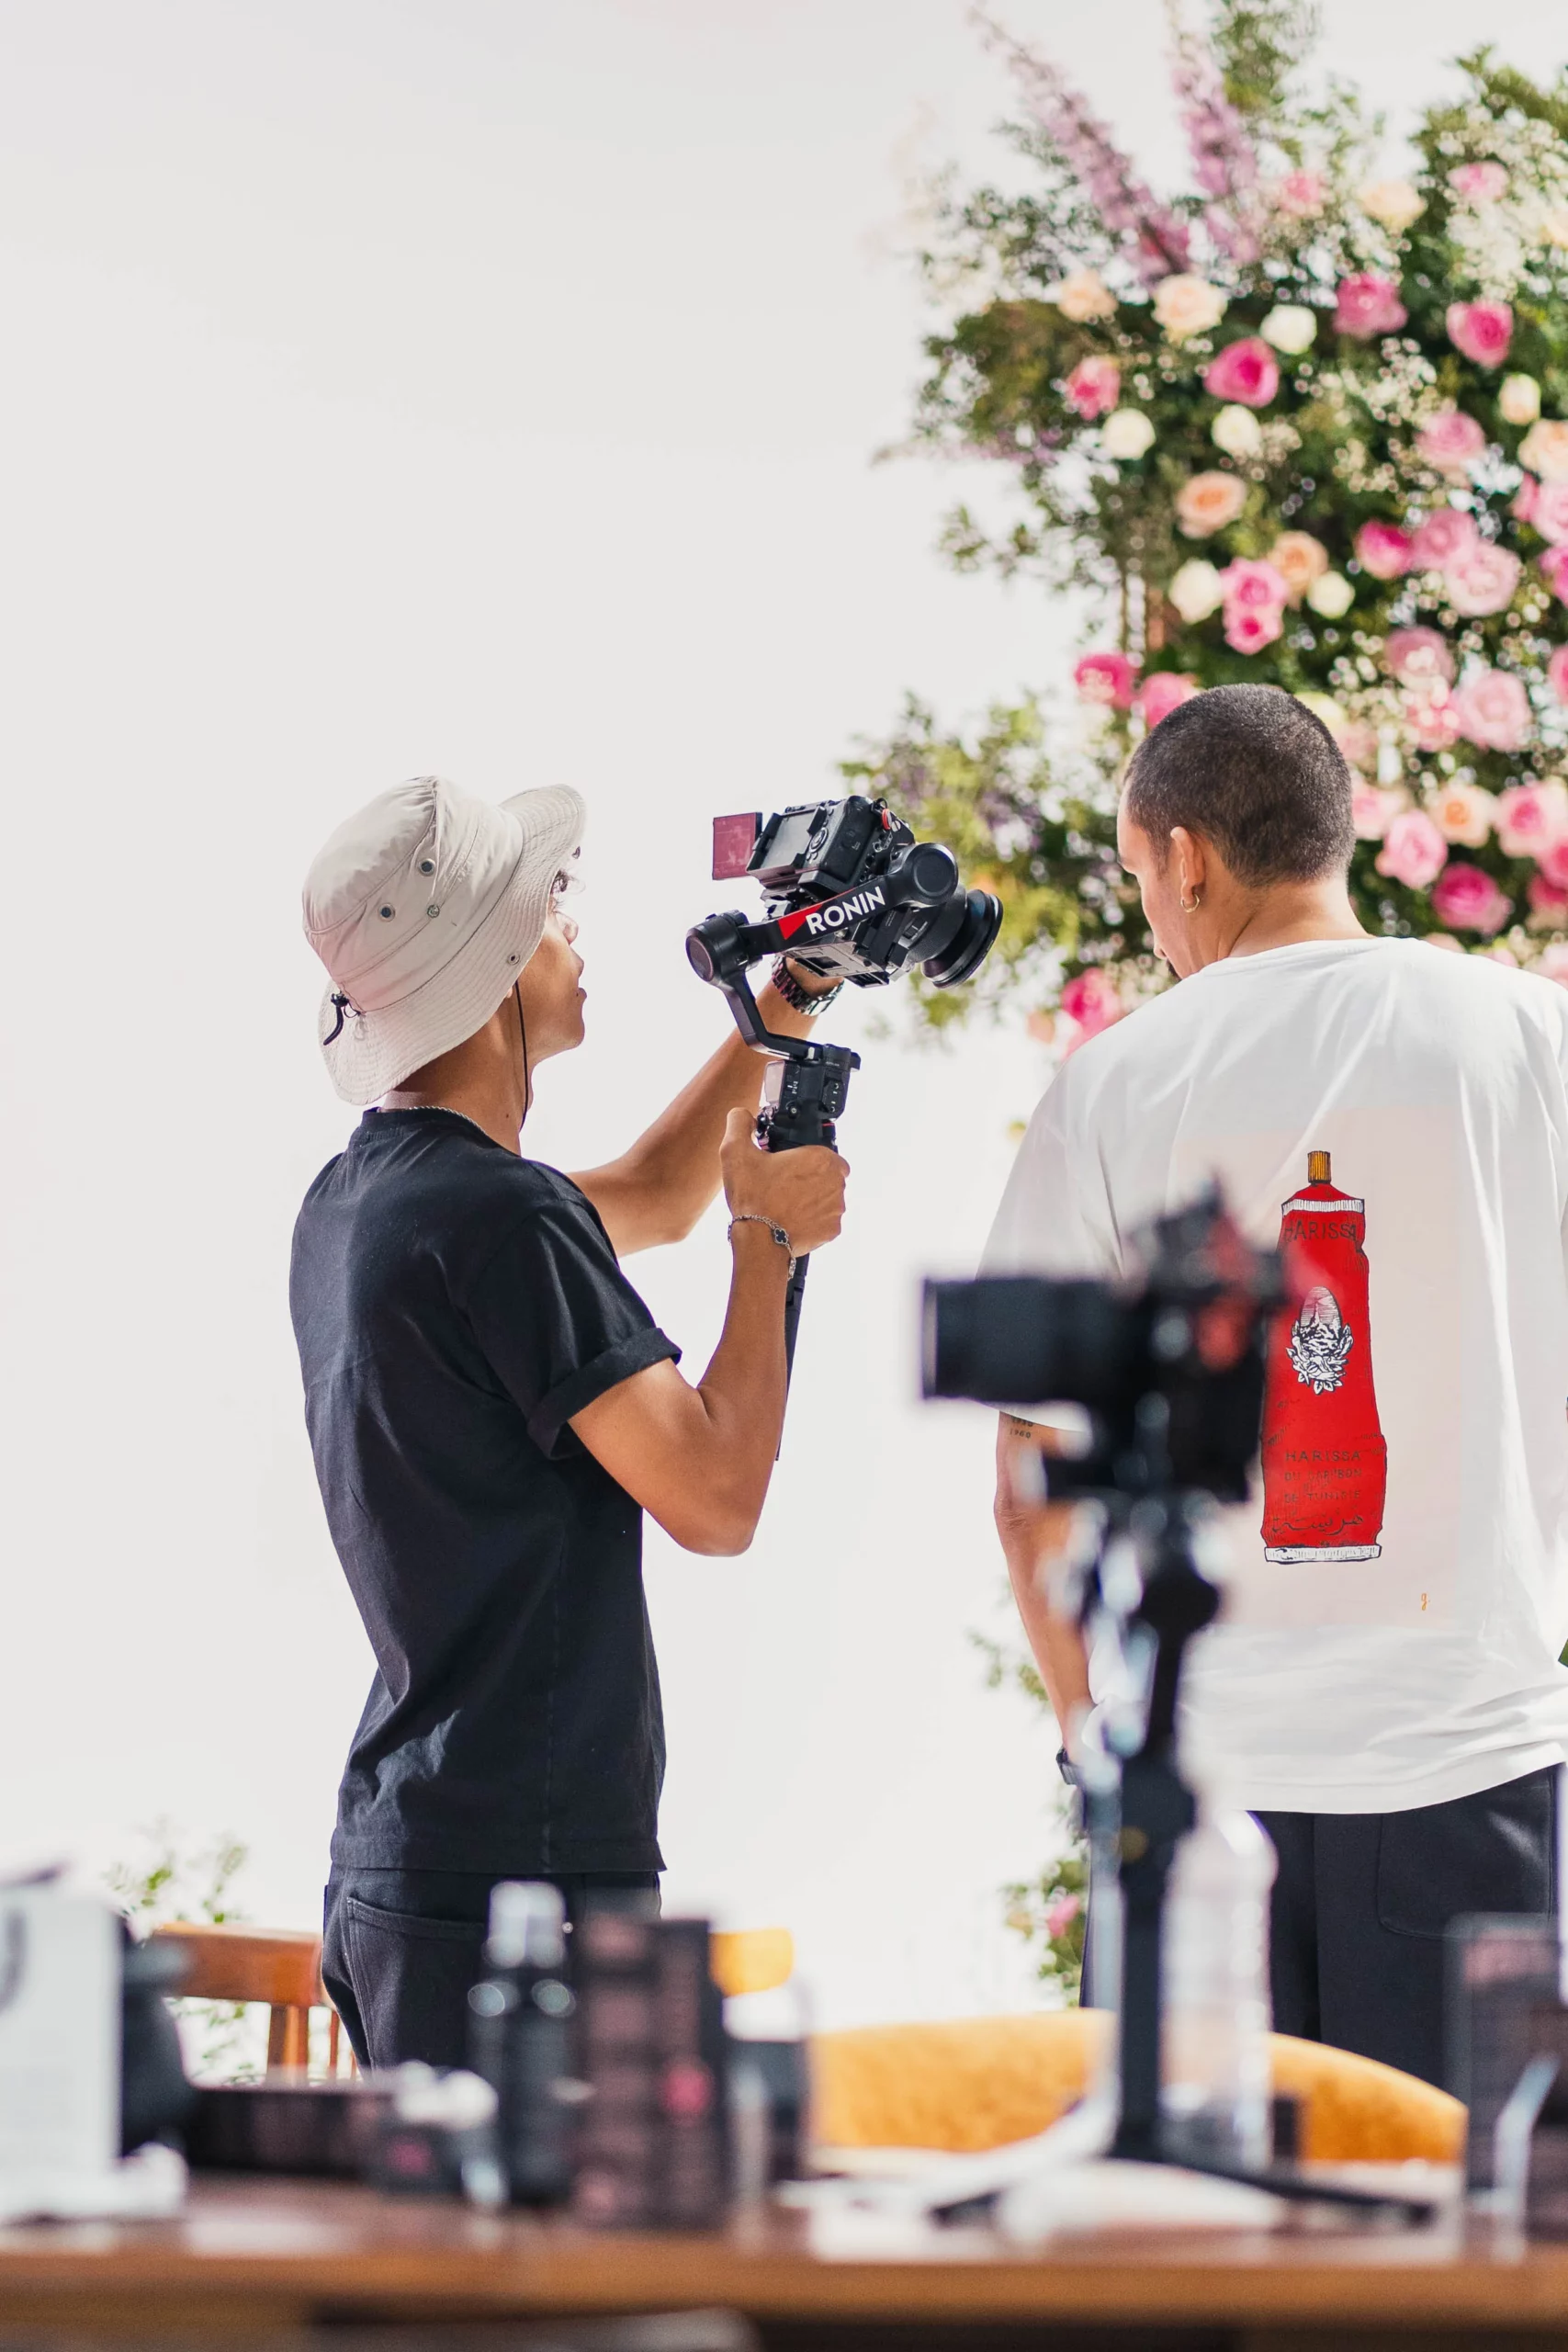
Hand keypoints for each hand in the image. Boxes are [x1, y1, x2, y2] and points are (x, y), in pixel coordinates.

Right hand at [721, 1107, 847, 1256]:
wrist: (760, 1241)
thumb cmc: (753, 1198)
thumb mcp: (735, 1151)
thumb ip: (739, 1123)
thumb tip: (743, 1115)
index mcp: (820, 1158)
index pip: (825, 1152)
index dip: (807, 1157)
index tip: (790, 1165)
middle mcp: (835, 1182)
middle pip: (827, 1174)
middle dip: (810, 1178)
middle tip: (784, 1184)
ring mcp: (836, 1208)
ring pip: (827, 1197)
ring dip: (812, 1198)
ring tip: (786, 1203)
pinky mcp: (832, 1230)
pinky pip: (825, 1221)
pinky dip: (812, 1220)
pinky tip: (792, 1219)